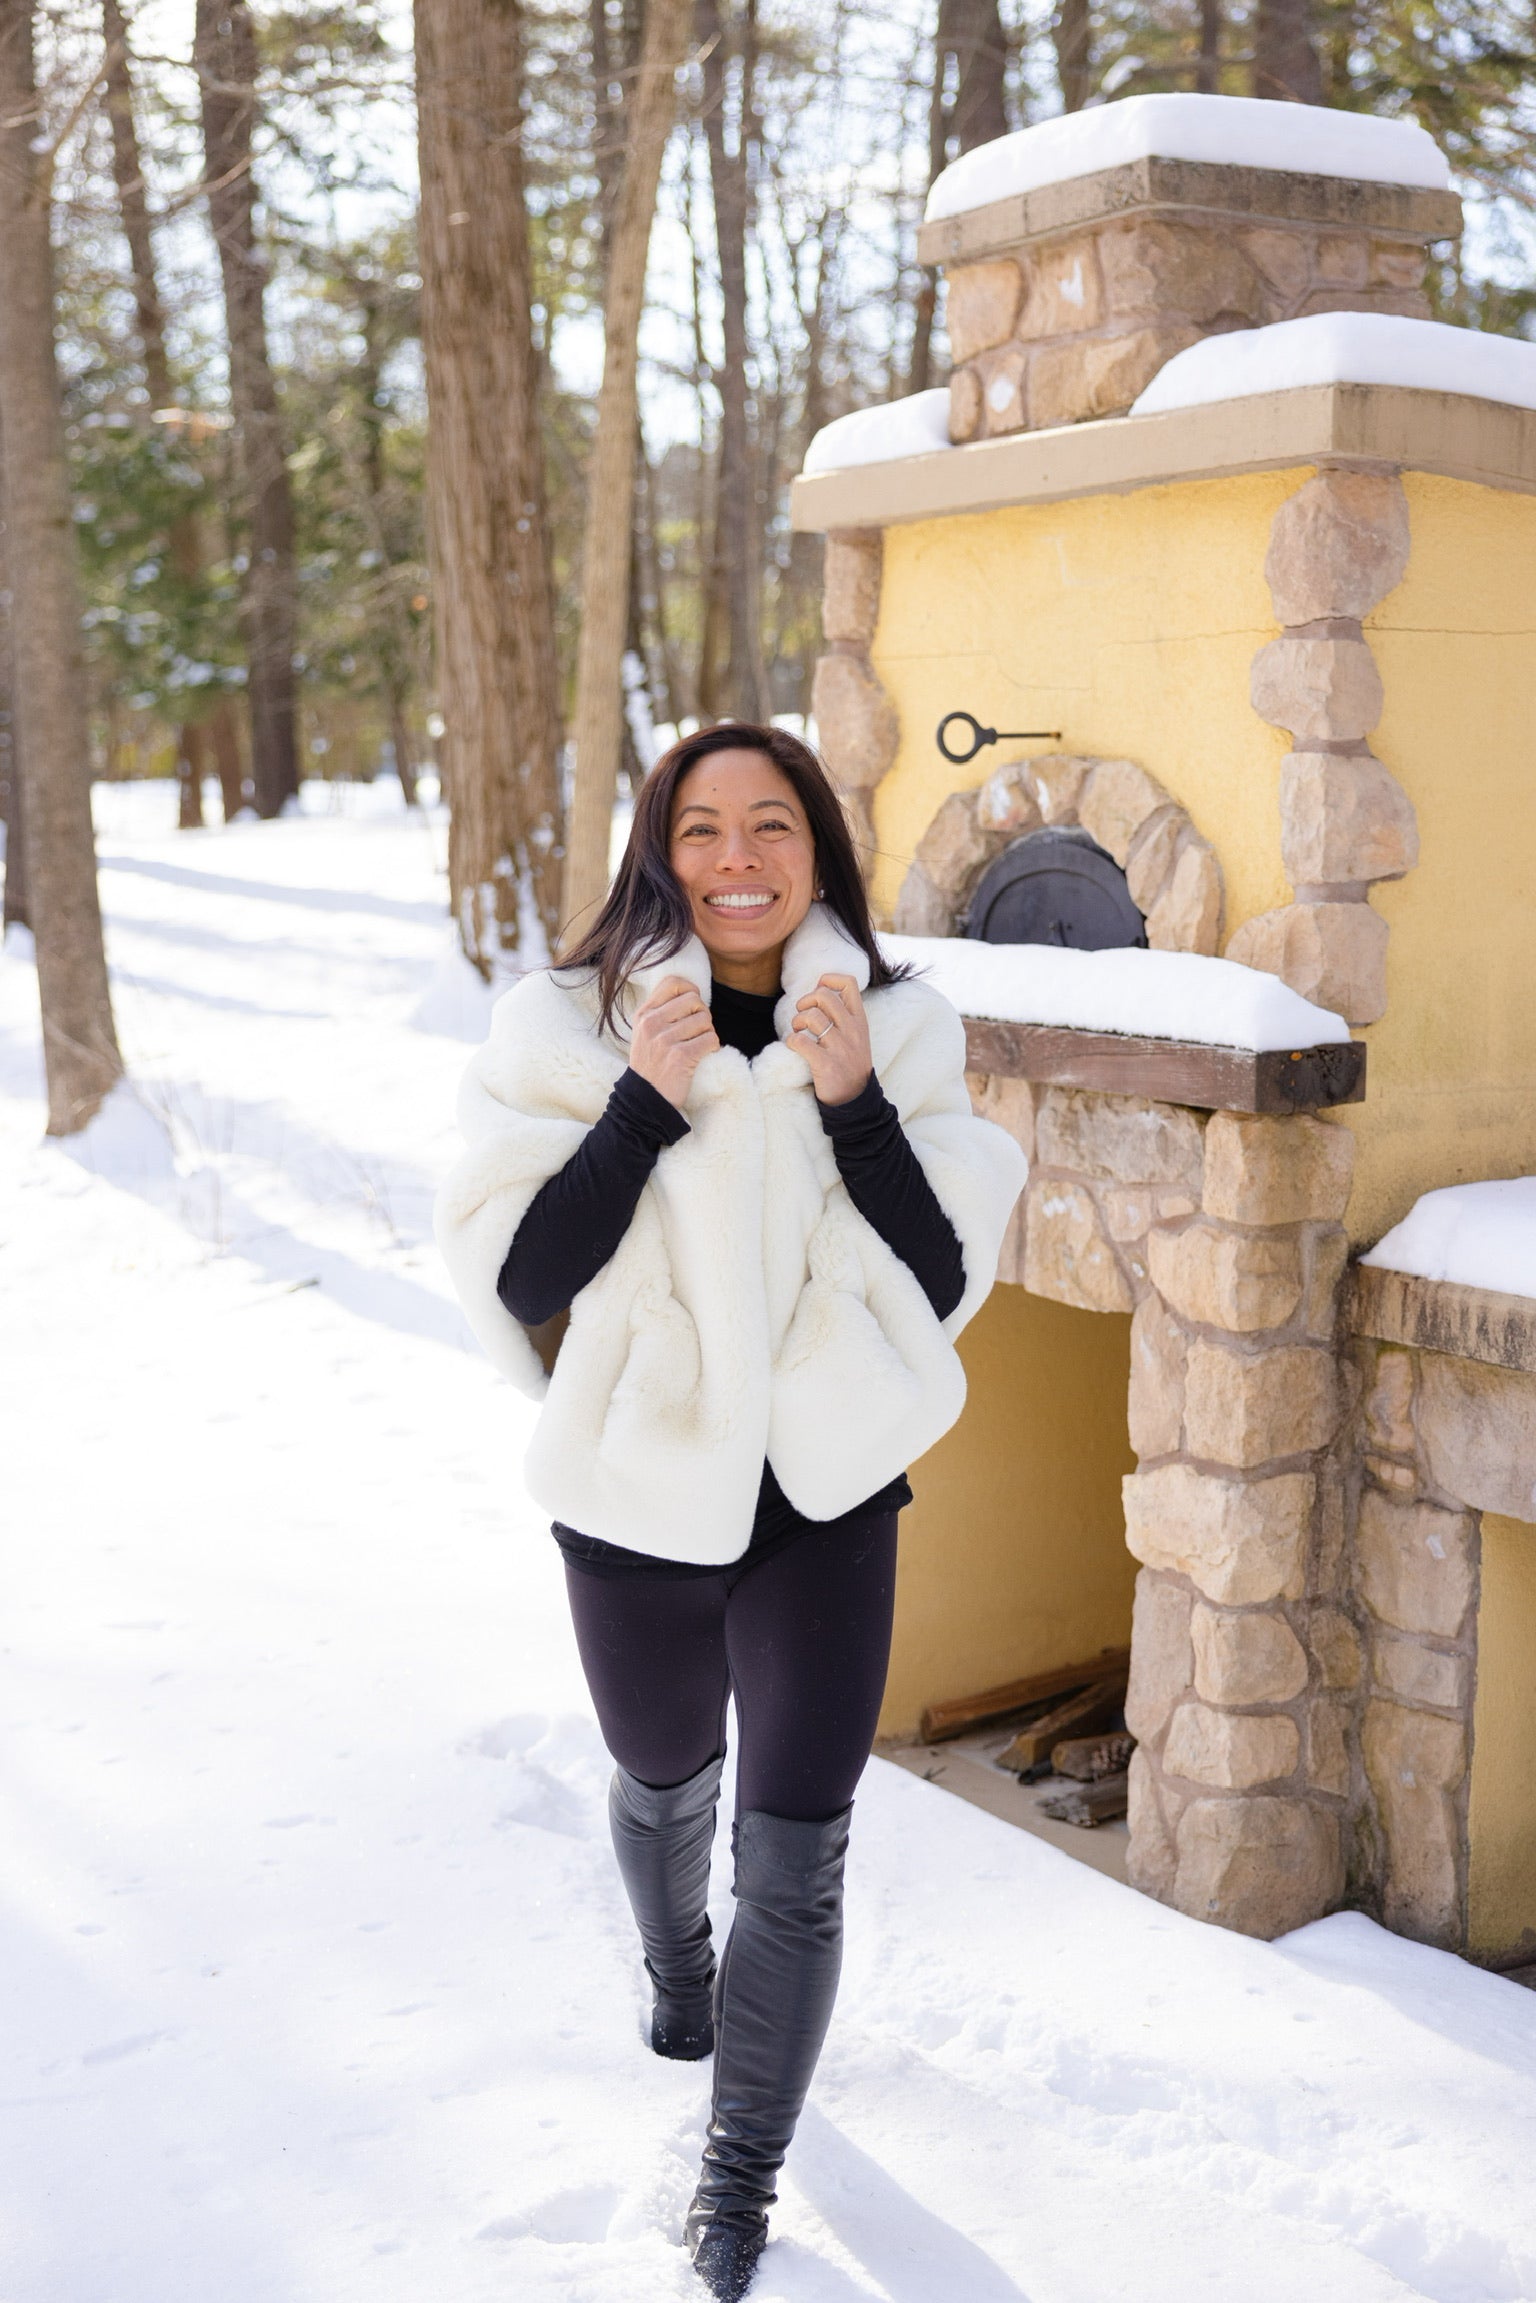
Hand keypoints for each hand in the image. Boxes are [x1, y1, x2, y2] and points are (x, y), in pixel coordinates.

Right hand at [628, 975, 719, 1108]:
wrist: (645, 1100)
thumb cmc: (651, 1065)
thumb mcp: (644, 1033)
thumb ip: (661, 1012)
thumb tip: (691, 992)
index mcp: (644, 1014)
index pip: (673, 983)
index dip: (691, 990)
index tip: (693, 1005)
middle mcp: (651, 1024)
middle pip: (694, 1000)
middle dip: (702, 1014)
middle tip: (698, 1030)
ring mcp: (664, 1040)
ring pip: (705, 1019)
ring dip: (708, 1032)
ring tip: (699, 1044)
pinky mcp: (680, 1057)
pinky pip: (710, 1038)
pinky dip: (713, 1046)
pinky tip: (705, 1053)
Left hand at [790, 973, 872, 1105]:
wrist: (855, 1099)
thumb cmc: (850, 1064)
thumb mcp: (856, 1035)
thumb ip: (843, 1015)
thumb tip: (819, 991)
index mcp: (859, 1020)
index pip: (849, 983)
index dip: (828, 980)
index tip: (818, 991)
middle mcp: (852, 1030)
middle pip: (824, 996)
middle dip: (805, 1002)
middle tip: (802, 1016)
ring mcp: (840, 1047)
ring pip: (811, 1017)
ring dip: (797, 1022)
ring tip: (798, 1032)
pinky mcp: (826, 1064)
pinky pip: (801, 1041)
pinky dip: (791, 1041)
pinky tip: (794, 1046)